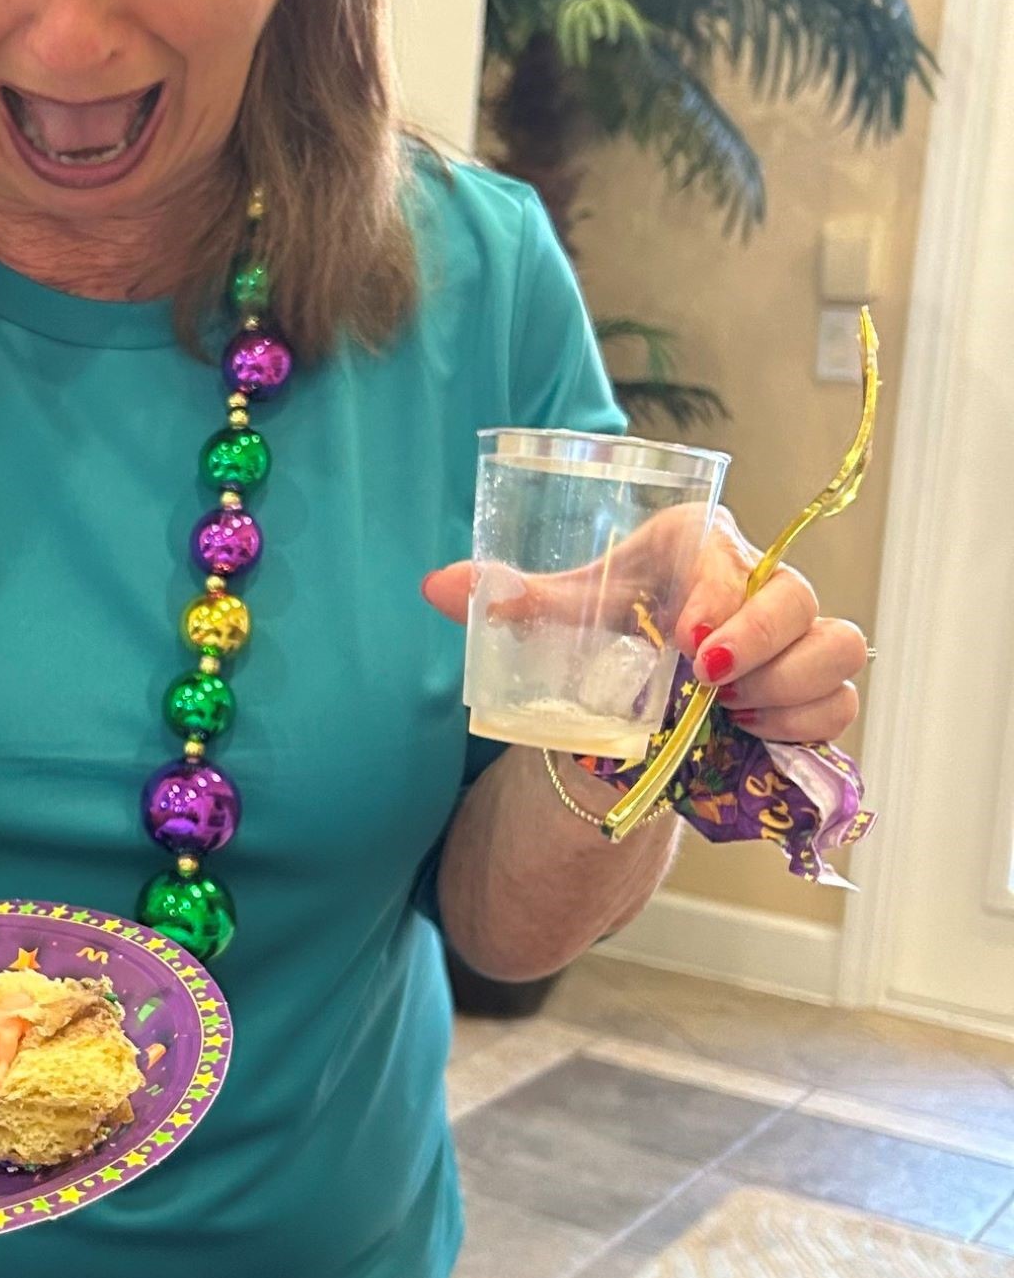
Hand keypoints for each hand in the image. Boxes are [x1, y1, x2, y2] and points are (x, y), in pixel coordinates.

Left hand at [421, 504, 866, 744]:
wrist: (637, 684)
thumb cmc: (606, 625)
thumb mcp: (561, 612)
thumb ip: (508, 596)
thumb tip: (437, 587)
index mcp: (693, 544)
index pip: (725, 548)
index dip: (719, 590)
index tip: (687, 638)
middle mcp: (754, 581)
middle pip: (797, 596)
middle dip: (760, 644)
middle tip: (709, 682)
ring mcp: (793, 636)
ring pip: (836, 646)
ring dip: (788, 686)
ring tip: (731, 710)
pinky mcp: (811, 686)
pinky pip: (840, 701)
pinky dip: (806, 723)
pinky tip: (754, 733)